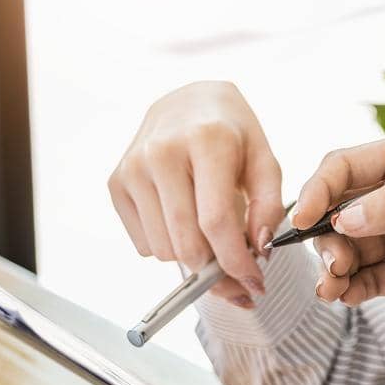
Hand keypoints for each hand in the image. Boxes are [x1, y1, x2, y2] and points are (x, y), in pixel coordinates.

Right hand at [108, 81, 285, 306]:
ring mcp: (133, 168)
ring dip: (193, 258)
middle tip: (239, 279)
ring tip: (212, 238)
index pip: (215, 221)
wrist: (188, 100)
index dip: (236, 262)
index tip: (255, 284)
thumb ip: (269, 207)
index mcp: (206, 141)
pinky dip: (169, 245)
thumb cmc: (233, 134)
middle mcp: (161, 153)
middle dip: (217, 274)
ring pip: (164, 250)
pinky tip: (184, 220)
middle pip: (186, 243)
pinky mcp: (116, 183)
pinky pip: (144, 244)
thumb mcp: (265, 161)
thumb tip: (259, 250)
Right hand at [294, 129, 384, 307]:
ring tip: (330, 287)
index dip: (318, 191)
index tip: (301, 220)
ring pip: (352, 250)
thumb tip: (346, 218)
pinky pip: (373, 279)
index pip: (347, 168)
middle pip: (341, 213)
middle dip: (325, 238)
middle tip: (330, 264)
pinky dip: (353, 289)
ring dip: (334, 267)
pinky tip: (342, 297)